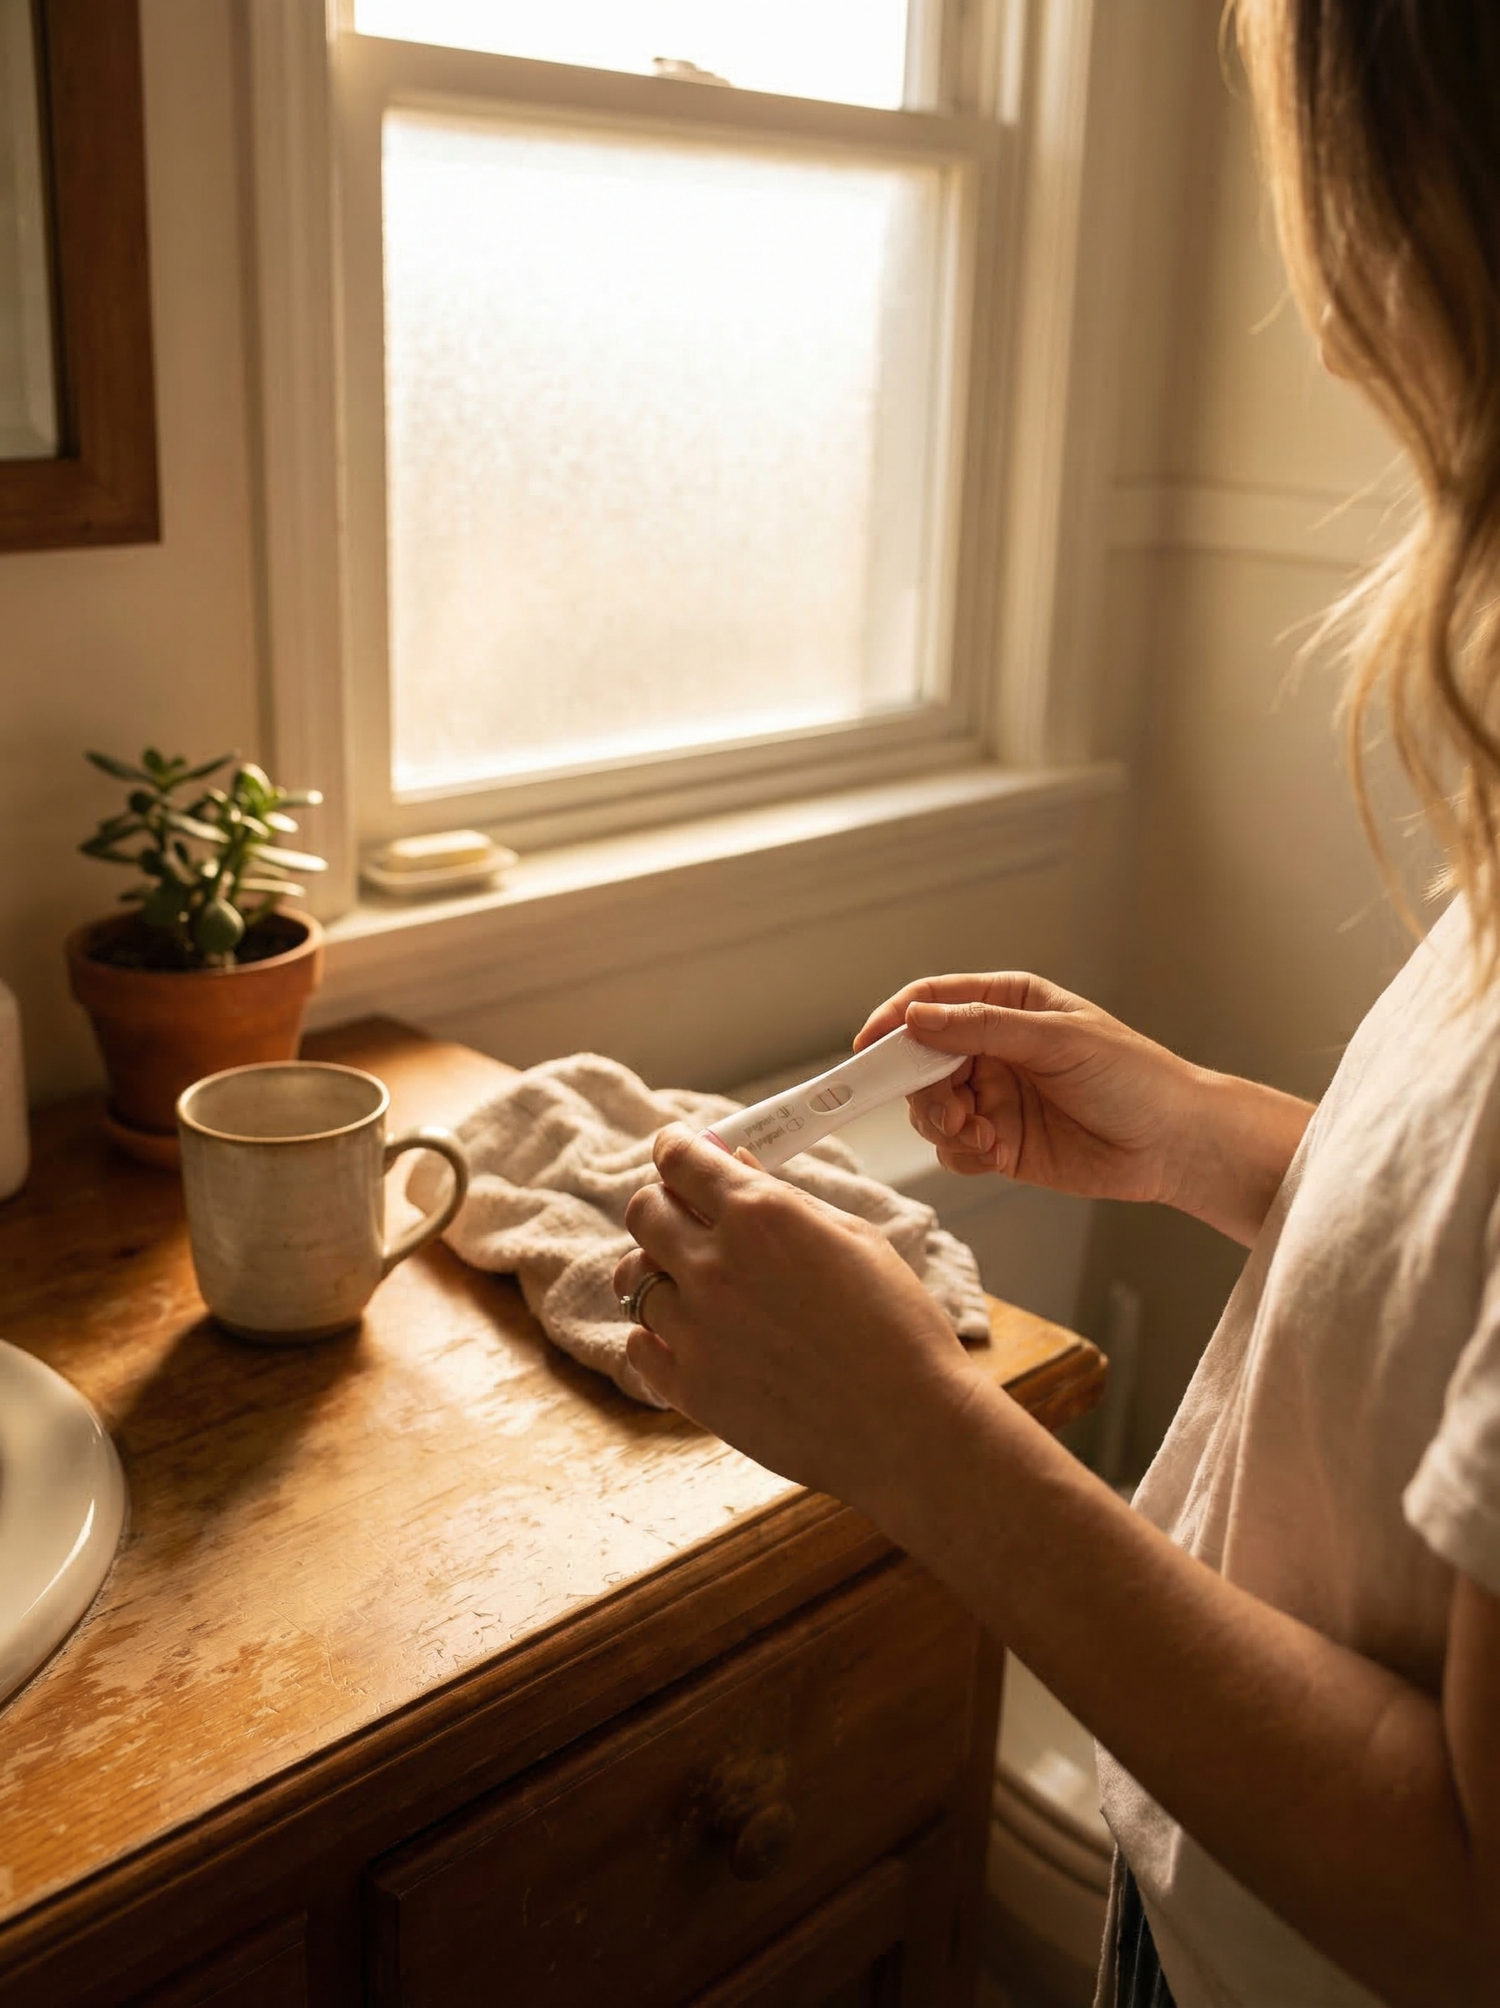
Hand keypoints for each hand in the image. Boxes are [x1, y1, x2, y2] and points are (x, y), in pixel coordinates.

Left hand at [615, 1126, 978, 1501]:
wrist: (909, 1427)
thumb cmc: (898, 1326)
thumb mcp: (854, 1239)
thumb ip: (782, 1198)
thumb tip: (734, 1164)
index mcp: (760, 1215)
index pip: (681, 1160)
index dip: (674, 1148)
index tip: (674, 1150)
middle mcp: (715, 1264)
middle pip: (644, 1212)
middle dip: (662, 1204)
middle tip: (685, 1217)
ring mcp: (696, 1329)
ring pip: (634, 1279)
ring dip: (657, 1272)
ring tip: (692, 1285)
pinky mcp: (690, 1388)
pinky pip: (638, 1345)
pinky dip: (655, 1336)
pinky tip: (690, 1337)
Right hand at [856, 972, 1205, 1206]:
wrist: (1174, 1144)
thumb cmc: (1134, 1076)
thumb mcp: (1057, 1039)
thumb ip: (983, 1029)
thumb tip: (916, 1020)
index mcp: (1008, 1005)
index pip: (933, 1001)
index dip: (895, 1020)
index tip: (867, 1046)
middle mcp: (994, 1049)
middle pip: (921, 1061)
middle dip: (922, 1088)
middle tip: (948, 1109)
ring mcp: (994, 1097)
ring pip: (930, 1109)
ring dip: (943, 1124)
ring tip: (979, 1134)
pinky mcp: (999, 1144)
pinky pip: (953, 1149)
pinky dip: (962, 1153)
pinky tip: (996, 1152)